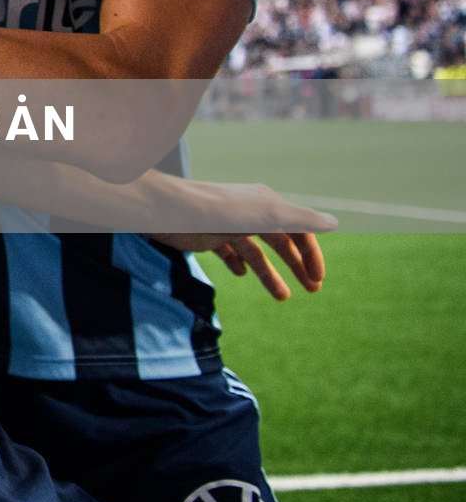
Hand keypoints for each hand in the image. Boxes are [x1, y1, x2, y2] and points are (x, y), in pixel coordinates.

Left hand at [148, 182, 332, 300]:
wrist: (168, 210)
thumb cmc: (218, 211)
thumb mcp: (265, 215)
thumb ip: (300, 220)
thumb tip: (335, 223)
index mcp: (266, 204)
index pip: (298, 229)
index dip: (311, 254)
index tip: (317, 279)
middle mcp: (249, 212)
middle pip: (280, 242)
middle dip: (297, 265)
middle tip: (312, 290)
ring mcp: (228, 225)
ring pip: (256, 252)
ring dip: (270, 274)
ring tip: (282, 297)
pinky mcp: (208, 236)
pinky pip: (229, 252)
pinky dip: (239, 263)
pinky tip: (242, 274)